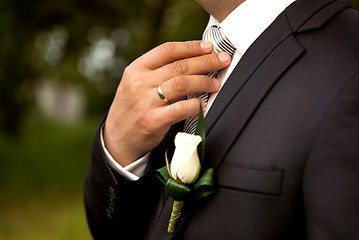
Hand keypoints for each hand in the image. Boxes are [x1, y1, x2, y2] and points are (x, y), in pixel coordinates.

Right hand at [104, 41, 230, 166]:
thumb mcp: (135, 84)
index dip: (191, 46)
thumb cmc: (132, 109)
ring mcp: (145, 102)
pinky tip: (203, 104)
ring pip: (182, 83)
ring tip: (216, 83)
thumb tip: (191, 60)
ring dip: (204, 81)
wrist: (117, 140)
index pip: (167, 50)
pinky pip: (181, 108)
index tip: (209, 46)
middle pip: (179, 66)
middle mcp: (139, 83)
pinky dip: (196, 104)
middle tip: (223, 60)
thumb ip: (156, 72)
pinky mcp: (153, 121)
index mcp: (135, 69)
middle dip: (206, 61)